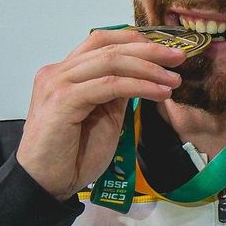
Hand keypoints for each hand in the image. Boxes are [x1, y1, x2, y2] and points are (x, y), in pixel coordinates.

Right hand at [16, 28, 186, 200]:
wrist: (46, 185)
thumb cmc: (72, 156)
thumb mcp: (104, 117)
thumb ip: (117, 92)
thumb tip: (144, 74)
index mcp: (65, 72)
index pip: (101, 41)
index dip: (135, 41)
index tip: (166, 51)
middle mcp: (58, 71)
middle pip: (109, 47)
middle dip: (149, 50)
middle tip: (179, 59)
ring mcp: (58, 83)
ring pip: (111, 62)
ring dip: (149, 68)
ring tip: (173, 80)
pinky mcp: (63, 100)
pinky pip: (110, 85)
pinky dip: (140, 86)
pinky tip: (160, 93)